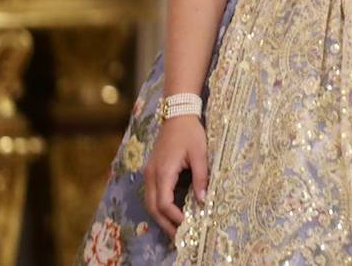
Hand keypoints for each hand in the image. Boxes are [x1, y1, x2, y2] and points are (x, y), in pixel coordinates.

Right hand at [143, 116, 207, 237]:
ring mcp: (149, 173)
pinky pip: (152, 194)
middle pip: (152, 207)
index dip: (174, 217)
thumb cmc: (190, 133)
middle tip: (179, 237)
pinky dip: (159, 207)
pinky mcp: (152, 171)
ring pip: (150, 202)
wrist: (177, 114)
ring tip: (175, 229)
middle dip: (165, 223)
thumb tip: (202, 201)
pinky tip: (171, 212)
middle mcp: (152, 175)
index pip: (164, 202)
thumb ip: (201, 178)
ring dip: (161, 217)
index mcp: (163, 171)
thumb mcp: (200, 154)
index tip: (187, 225)